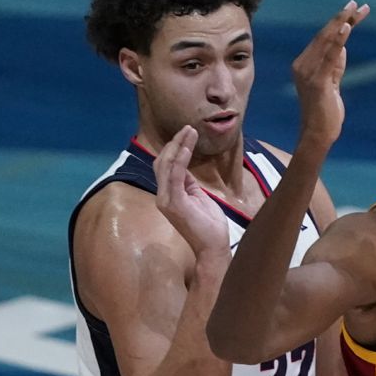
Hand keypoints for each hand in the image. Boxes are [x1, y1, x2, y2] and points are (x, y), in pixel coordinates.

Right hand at [154, 126, 228, 256]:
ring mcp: (167, 200)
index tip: (186, 134)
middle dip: (174, 143)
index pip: (165, 166)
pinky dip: (181, 158)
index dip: (173, 149)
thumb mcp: (198, 197)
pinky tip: (188, 146)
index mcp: (168, 195)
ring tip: (190, 131)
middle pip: (162, 162)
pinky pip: (176, 175)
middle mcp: (163, 196)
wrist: (213, 247)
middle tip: (188, 128)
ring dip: (179, 145)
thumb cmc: (209, 225)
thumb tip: (184, 167)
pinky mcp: (175, 202)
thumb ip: (188, 183)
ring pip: (166, 165)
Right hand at [293, 0, 368, 146]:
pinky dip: (338, 40)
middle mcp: (302, 64)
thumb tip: (342, 45)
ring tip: (355, 10)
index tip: (354, 9)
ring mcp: (308, 72)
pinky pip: (329, 56)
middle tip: (357, 3)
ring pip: (326, 41)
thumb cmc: (326, 112)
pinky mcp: (317, 81)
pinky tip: (346, 27)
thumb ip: (335, 65)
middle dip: (342, 17)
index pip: (323, 38)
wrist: (317, 134)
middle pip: (324, 35)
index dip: (338, 22)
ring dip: (342, 23)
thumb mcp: (332, 83)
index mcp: (303, 63)